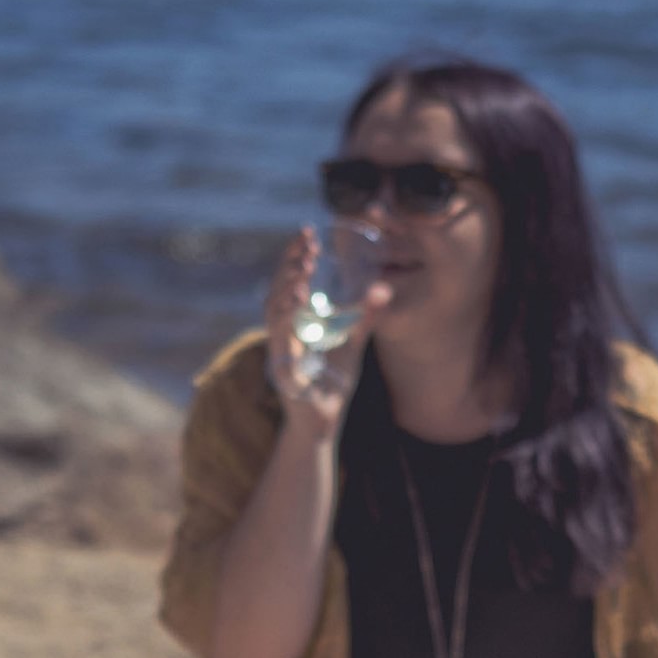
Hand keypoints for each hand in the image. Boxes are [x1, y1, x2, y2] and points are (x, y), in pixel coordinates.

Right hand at [263, 225, 390, 437]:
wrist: (323, 423)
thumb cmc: (334, 386)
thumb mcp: (353, 346)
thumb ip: (364, 320)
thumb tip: (382, 291)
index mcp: (296, 320)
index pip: (292, 279)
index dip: (297, 256)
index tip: (309, 234)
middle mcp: (283, 329)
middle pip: (280, 286)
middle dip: (291, 261)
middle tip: (306, 241)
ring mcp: (279, 345)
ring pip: (274, 305)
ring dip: (287, 283)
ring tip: (303, 265)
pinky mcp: (281, 362)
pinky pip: (279, 333)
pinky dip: (287, 313)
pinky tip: (298, 297)